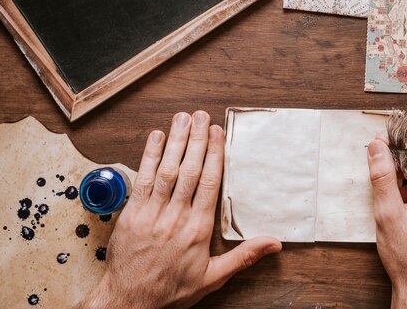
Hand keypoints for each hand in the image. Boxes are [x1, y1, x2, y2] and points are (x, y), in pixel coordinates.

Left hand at [74, 111, 281, 308]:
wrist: (131, 301)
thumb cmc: (172, 289)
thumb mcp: (213, 277)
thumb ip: (244, 256)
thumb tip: (274, 243)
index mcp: (198, 229)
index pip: (209, 183)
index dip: (213, 154)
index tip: (216, 133)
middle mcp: (176, 217)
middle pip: (189, 171)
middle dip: (196, 140)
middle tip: (201, 116)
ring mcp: (152, 213)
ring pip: (166, 171)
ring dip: (175, 142)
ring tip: (182, 119)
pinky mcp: (132, 214)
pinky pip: (142, 180)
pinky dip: (148, 157)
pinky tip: (155, 138)